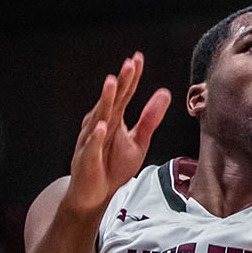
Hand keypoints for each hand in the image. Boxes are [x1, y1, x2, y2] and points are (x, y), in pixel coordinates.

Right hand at [65, 53, 170, 215]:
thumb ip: (150, 118)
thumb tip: (164, 93)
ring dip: (105, 100)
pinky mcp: (87, 159)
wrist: (94, 194)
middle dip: (120, 82)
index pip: (124, 94)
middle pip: (112, 99)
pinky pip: (92, 146)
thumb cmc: (112, 167)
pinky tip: (102, 126)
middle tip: (129, 64)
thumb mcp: (138, 141)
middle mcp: (101, 124)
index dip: (131, 77)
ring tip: (112, 83)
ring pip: (99, 117)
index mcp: (114, 118)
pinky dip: (96, 136)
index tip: (138, 58)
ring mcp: (91, 140)